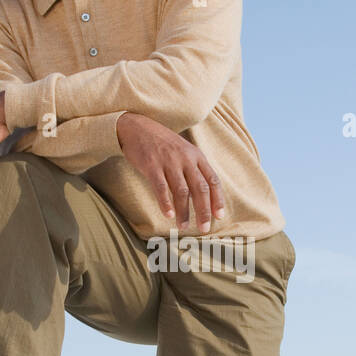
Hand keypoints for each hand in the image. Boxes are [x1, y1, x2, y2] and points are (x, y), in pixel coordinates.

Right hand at [116, 113, 225, 231]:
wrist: (136, 126)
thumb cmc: (161, 142)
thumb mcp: (183, 150)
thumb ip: (194, 169)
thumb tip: (203, 194)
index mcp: (196, 156)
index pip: (212, 180)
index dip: (217, 200)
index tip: (218, 216)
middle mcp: (185, 158)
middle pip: (200, 188)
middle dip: (203, 211)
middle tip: (204, 228)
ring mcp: (169, 162)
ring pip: (181, 191)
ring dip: (184, 211)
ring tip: (183, 226)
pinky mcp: (151, 165)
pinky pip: (161, 187)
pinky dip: (165, 202)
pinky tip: (168, 214)